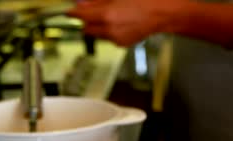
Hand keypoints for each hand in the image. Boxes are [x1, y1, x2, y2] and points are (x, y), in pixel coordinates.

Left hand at [67, 0, 184, 45]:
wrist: (162, 13)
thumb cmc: (143, 0)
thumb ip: (96, 1)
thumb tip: (81, 3)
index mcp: (106, 15)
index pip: (81, 16)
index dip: (74, 12)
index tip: (70, 11)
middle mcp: (109, 30)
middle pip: (86, 29)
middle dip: (87, 21)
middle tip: (92, 12)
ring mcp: (116, 39)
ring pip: (98, 34)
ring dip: (99, 26)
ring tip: (112, 16)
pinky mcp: (123, 44)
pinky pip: (110, 38)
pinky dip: (111, 32)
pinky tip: (122, 23)